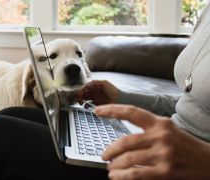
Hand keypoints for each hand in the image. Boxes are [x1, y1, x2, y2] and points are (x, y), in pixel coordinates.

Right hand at [76, 80, 118, 104]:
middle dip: (79, 96)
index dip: (81, 90)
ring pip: (84, 99)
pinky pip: (88, 105)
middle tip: (79, 99)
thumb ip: (95, 82)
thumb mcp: (104, 83)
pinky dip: (86, 106)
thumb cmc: (113, 90)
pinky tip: (86, 106)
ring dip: (81, 101)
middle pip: (83, 93)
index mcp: (94, 86)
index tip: (79, 93)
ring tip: (81, 102)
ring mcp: (94, 98)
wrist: (119, 99)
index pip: (84, 87)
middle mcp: (93, 92)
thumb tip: (87, 83)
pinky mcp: (96, 104)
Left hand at [95, 104, 209, 179]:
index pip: (131, 112)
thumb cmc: (184, 145)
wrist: (208, 161)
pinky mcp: (165, 171)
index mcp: (159, 123)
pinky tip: (117, 176)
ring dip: (114, 165)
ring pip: (127, 159)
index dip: (112, 110)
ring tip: (111, 168)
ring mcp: (163, 154)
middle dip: (110, 150)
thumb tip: (122, 141)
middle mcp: (160, 136)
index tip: (97, 111)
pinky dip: (122, 176)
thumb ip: (147, 130)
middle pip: (125, 141)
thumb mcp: (168, 130)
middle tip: (104, 155)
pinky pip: (136, 174)